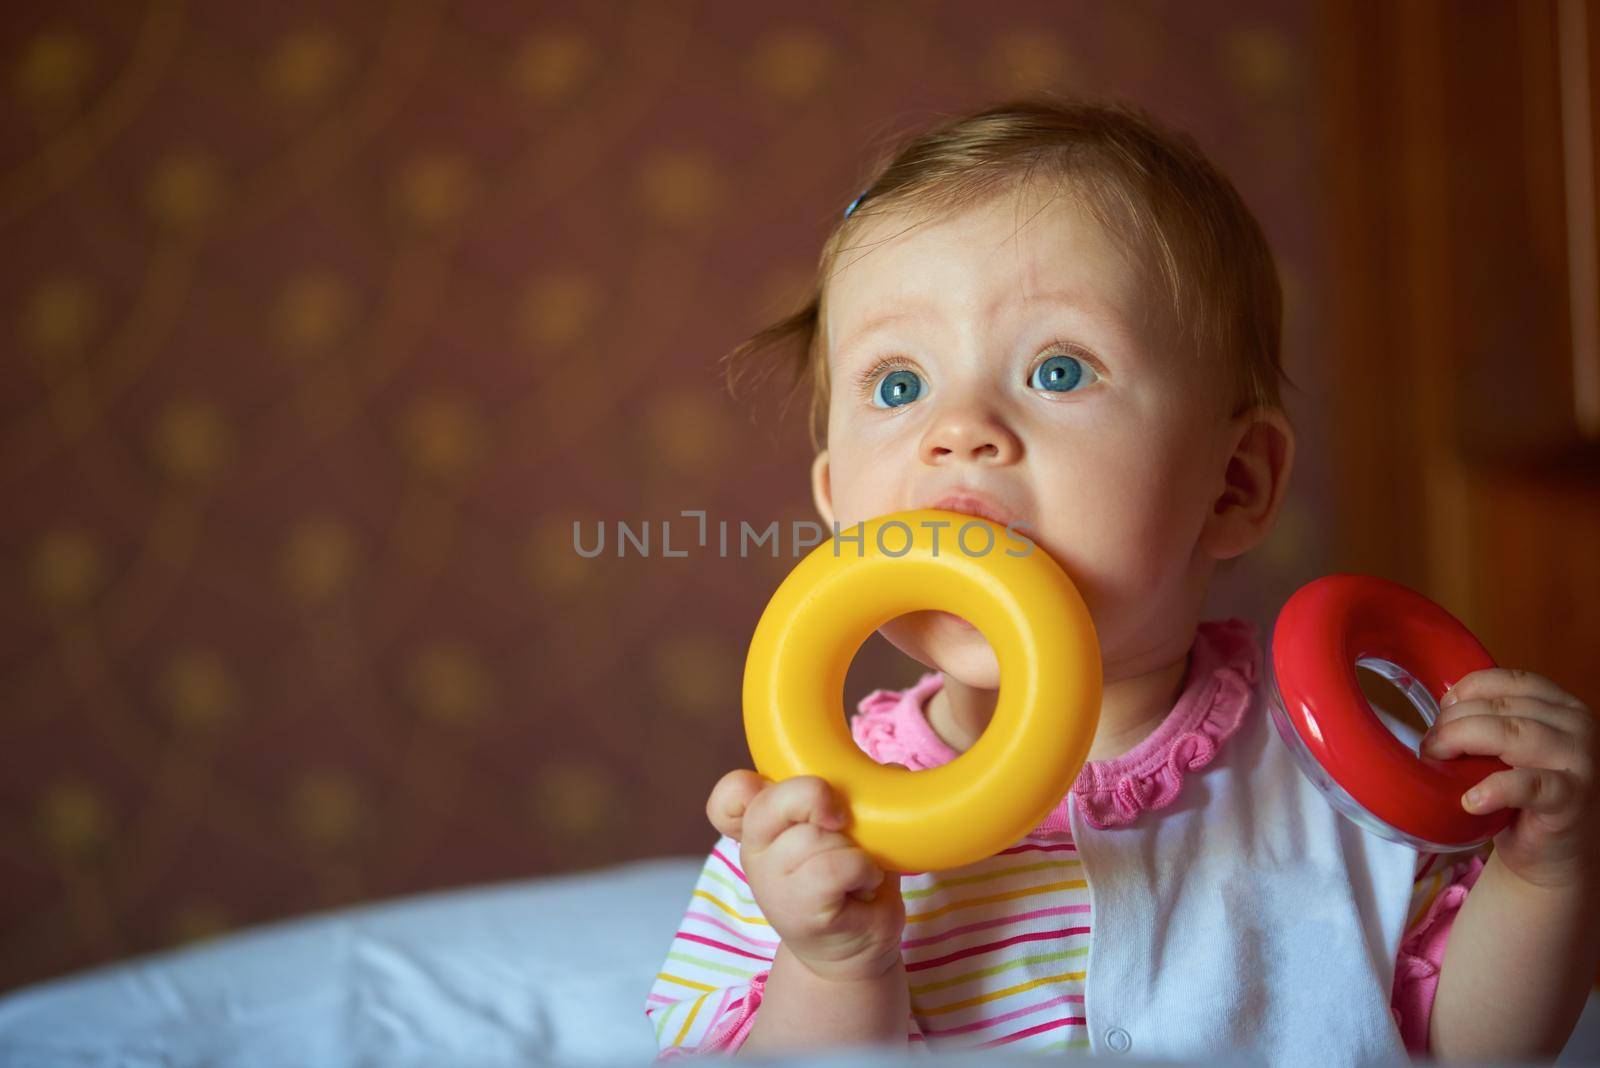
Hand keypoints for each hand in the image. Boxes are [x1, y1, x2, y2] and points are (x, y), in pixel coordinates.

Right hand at [706, 769, 906, 982]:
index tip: (794, 796)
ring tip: (859, 868)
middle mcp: (757, 852)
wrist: (856, 949)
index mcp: (764, 825)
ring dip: (852, 846)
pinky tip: (865, 883)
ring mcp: (772, 883)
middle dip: (816, 798)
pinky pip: (835, 866)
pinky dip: (862, 869)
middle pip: (772, 802)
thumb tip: (891, 768)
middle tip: (840, 819)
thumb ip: (859, 795)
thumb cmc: (851, 881)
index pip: (732, 794)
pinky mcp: (797, 910)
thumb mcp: (851, 829)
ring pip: (813, 835)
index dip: (749, 784)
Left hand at [1420, 668, 1599, 889]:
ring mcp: (1579, 761)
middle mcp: (1577, 727)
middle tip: (1430, 745)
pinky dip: (1494, 789)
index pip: (1511, 681)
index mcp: (1562, 707)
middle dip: (1454, 722)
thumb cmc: (1524, 796)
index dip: (1469, 690)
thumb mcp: (1510, 748)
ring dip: (1462, 743)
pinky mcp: (1571, 798)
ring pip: (1512, 735)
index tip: (1442, 710)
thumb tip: (1441, 708)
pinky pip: (1529, 785)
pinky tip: (1470, 800)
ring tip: (1437, 761)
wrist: (1553, 855)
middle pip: (1502, 708)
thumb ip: (1491, 722)